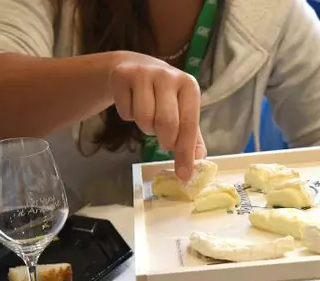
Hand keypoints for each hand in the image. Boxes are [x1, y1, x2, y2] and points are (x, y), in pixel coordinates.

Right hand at [108, 52, 204, 179]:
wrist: (136, 67)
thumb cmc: (165, 96)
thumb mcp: (183, 111)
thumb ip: (192, 137)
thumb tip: (198, 163)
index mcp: (189, 85)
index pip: (188, 124)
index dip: (185, 152)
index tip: (183, 174)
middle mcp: (168, 75)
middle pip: (166, 123)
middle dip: (165, 140)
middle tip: (164, 141)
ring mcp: (144, 73)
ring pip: (144, 119)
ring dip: (146, 128)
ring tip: (149, 118)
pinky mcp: (121, 75)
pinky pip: (125, 113)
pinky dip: (129, 117)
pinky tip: (133, 104)